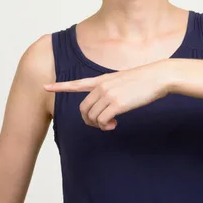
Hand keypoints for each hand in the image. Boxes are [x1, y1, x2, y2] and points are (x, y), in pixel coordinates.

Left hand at [44, 60, 170, 130]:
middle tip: (101, 125)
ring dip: (99, 125)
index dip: (60, 86)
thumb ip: (111, 91)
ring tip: (111, 124)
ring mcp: (108, 94)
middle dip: (88, 120)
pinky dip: (106, 126)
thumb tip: (107, 107)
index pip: (77, 83)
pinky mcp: (116, 104)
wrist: (158, 76)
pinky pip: (102, 121)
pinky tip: (114, 125)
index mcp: (102, 79)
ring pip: (92, 116)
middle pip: (83, 108)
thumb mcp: (122, 81)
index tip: (45, 87)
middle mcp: (101, 86)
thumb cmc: (144, 80)